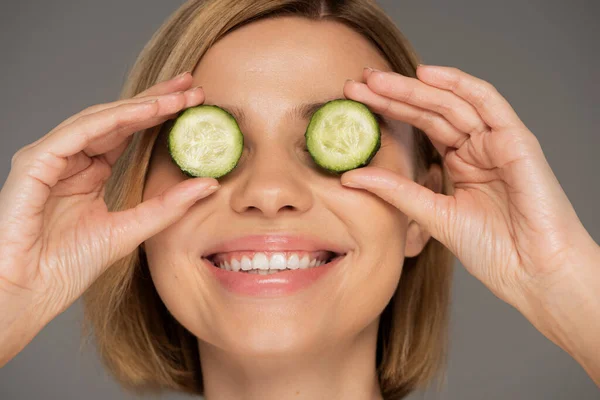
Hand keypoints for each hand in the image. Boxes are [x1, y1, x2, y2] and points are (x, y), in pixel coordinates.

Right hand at [0, 72, 218, 363]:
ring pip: (101, 118)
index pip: (128, 133)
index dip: (160, 116)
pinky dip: (115, 119)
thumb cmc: (67, 267)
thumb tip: (209, 184)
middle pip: (117, 119)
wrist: (27, 293)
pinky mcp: (35, 162)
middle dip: (156, 100)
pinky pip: (79, 132)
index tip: (193, 104)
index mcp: (88, 172)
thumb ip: (168, 207)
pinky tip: (147, 110)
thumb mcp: (131, 230)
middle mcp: (70, 159)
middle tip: (191, 86)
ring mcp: (50, 157)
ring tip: (178, 96)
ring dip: (142, 104)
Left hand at [341, 65, 598, 309]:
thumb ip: (395, 191)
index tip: (354, 102)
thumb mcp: (431, 215)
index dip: (389, 111)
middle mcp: (478, 148)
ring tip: (376, 79)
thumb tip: (349, 176)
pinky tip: (425, 74)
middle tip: (356, 84)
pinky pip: (486, 101)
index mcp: (461, 163)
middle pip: (431, 111)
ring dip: (414, 88)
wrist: (532, 274)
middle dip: (393, 95)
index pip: (420, 127)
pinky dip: (458, 85)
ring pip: (451, 102)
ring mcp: (496, 142)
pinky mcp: (516, 140)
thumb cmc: (493, 250)